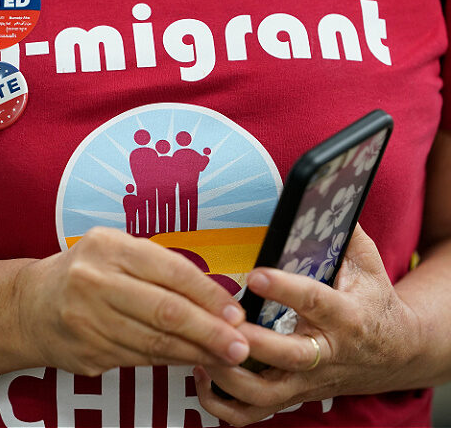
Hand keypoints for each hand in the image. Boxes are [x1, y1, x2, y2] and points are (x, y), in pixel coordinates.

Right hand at [16, 226, 249, 375]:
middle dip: (210, 331)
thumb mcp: (115, 252)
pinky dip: (170, 360)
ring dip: (196, 351)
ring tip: (225, 356)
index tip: (235, 312)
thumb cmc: (85, 272)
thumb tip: (214, 298)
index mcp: (107, 247)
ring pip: (155, 341)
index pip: (171, 271)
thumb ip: (159, 268)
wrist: (29, 305)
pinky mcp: (86, 353)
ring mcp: (86, 320)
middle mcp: (94, 281)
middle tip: (240, 345)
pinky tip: (190, 359)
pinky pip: (139, 359)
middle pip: (165, 311)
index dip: (209, 294)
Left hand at [193, 224, 421, 425]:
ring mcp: (307, 380)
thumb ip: (343, 232)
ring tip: (201, 349)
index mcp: (345, 316)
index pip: (314, 302)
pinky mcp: (293, 395)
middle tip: (219, 321)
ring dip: (228, 376)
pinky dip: (224, 405)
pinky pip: (255, 414)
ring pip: (266, 394)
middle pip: (286, 356)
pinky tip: (203, 375)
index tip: (256, 274)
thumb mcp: (368, 264)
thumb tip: (318, 191)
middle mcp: (326, 353)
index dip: (285, 289)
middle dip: (249, 342)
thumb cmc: (372, 301)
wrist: (394, 354)